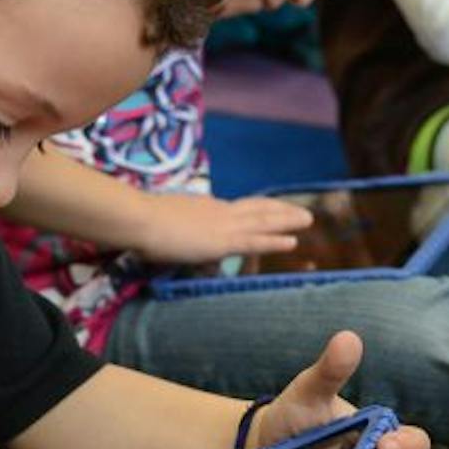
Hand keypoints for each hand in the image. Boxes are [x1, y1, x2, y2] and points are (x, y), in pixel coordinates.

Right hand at [132, 191, 314, 265]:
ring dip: (287, 220)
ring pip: (263, 221)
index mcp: (206, 206)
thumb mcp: (164, 222)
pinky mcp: (222, 241)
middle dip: (281, 209)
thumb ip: (177, 230)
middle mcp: (219, 211)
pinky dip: (275, 241)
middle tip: (302, 211)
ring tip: (308, 220)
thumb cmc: (142, 220)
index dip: (259, 207)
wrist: (140, 219)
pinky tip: (293, 243)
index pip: (238, 207)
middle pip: (257, 208)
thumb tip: (179, 241)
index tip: (273, 208)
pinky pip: (255, 241)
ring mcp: (223, 225)